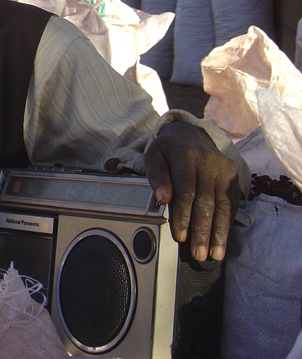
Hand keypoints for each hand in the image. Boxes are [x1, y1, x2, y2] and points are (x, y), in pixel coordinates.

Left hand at [144, 121, 240, 261]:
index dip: (183, 215)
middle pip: (206, 201)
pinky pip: (232, 204)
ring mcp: (224, 169)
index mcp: (187, 155)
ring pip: (222, 205)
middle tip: (197, 253)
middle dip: (202, 230)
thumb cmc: (168, 150)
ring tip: (213, 254)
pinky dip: (227, 224)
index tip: (180, 236)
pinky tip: (222, 241)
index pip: (186, 190)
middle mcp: (209, 162)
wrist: (191, 134)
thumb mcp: (154, 155)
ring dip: (218, 233)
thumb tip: (163, 198)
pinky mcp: (234, 177)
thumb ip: (156, 175)